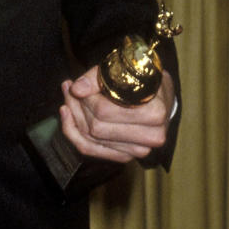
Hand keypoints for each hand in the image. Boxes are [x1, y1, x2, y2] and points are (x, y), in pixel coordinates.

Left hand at [60, 66, 174, 163]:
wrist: (161, 99)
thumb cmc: (140, 81)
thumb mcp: (121, 71)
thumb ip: (96, 78)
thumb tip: (76, 89)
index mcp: (154, 112)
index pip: (104, 110)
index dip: (85, 98)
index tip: (76, 85)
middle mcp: (151, 136)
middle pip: (96, 127)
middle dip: (77, 107)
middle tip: (69, 90)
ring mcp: (139, 150)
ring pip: (90, 139)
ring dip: (73, 118)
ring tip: (69, 98)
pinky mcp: (126, 157)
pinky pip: (90, 150)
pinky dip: (73, 133)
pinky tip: (67, 116)